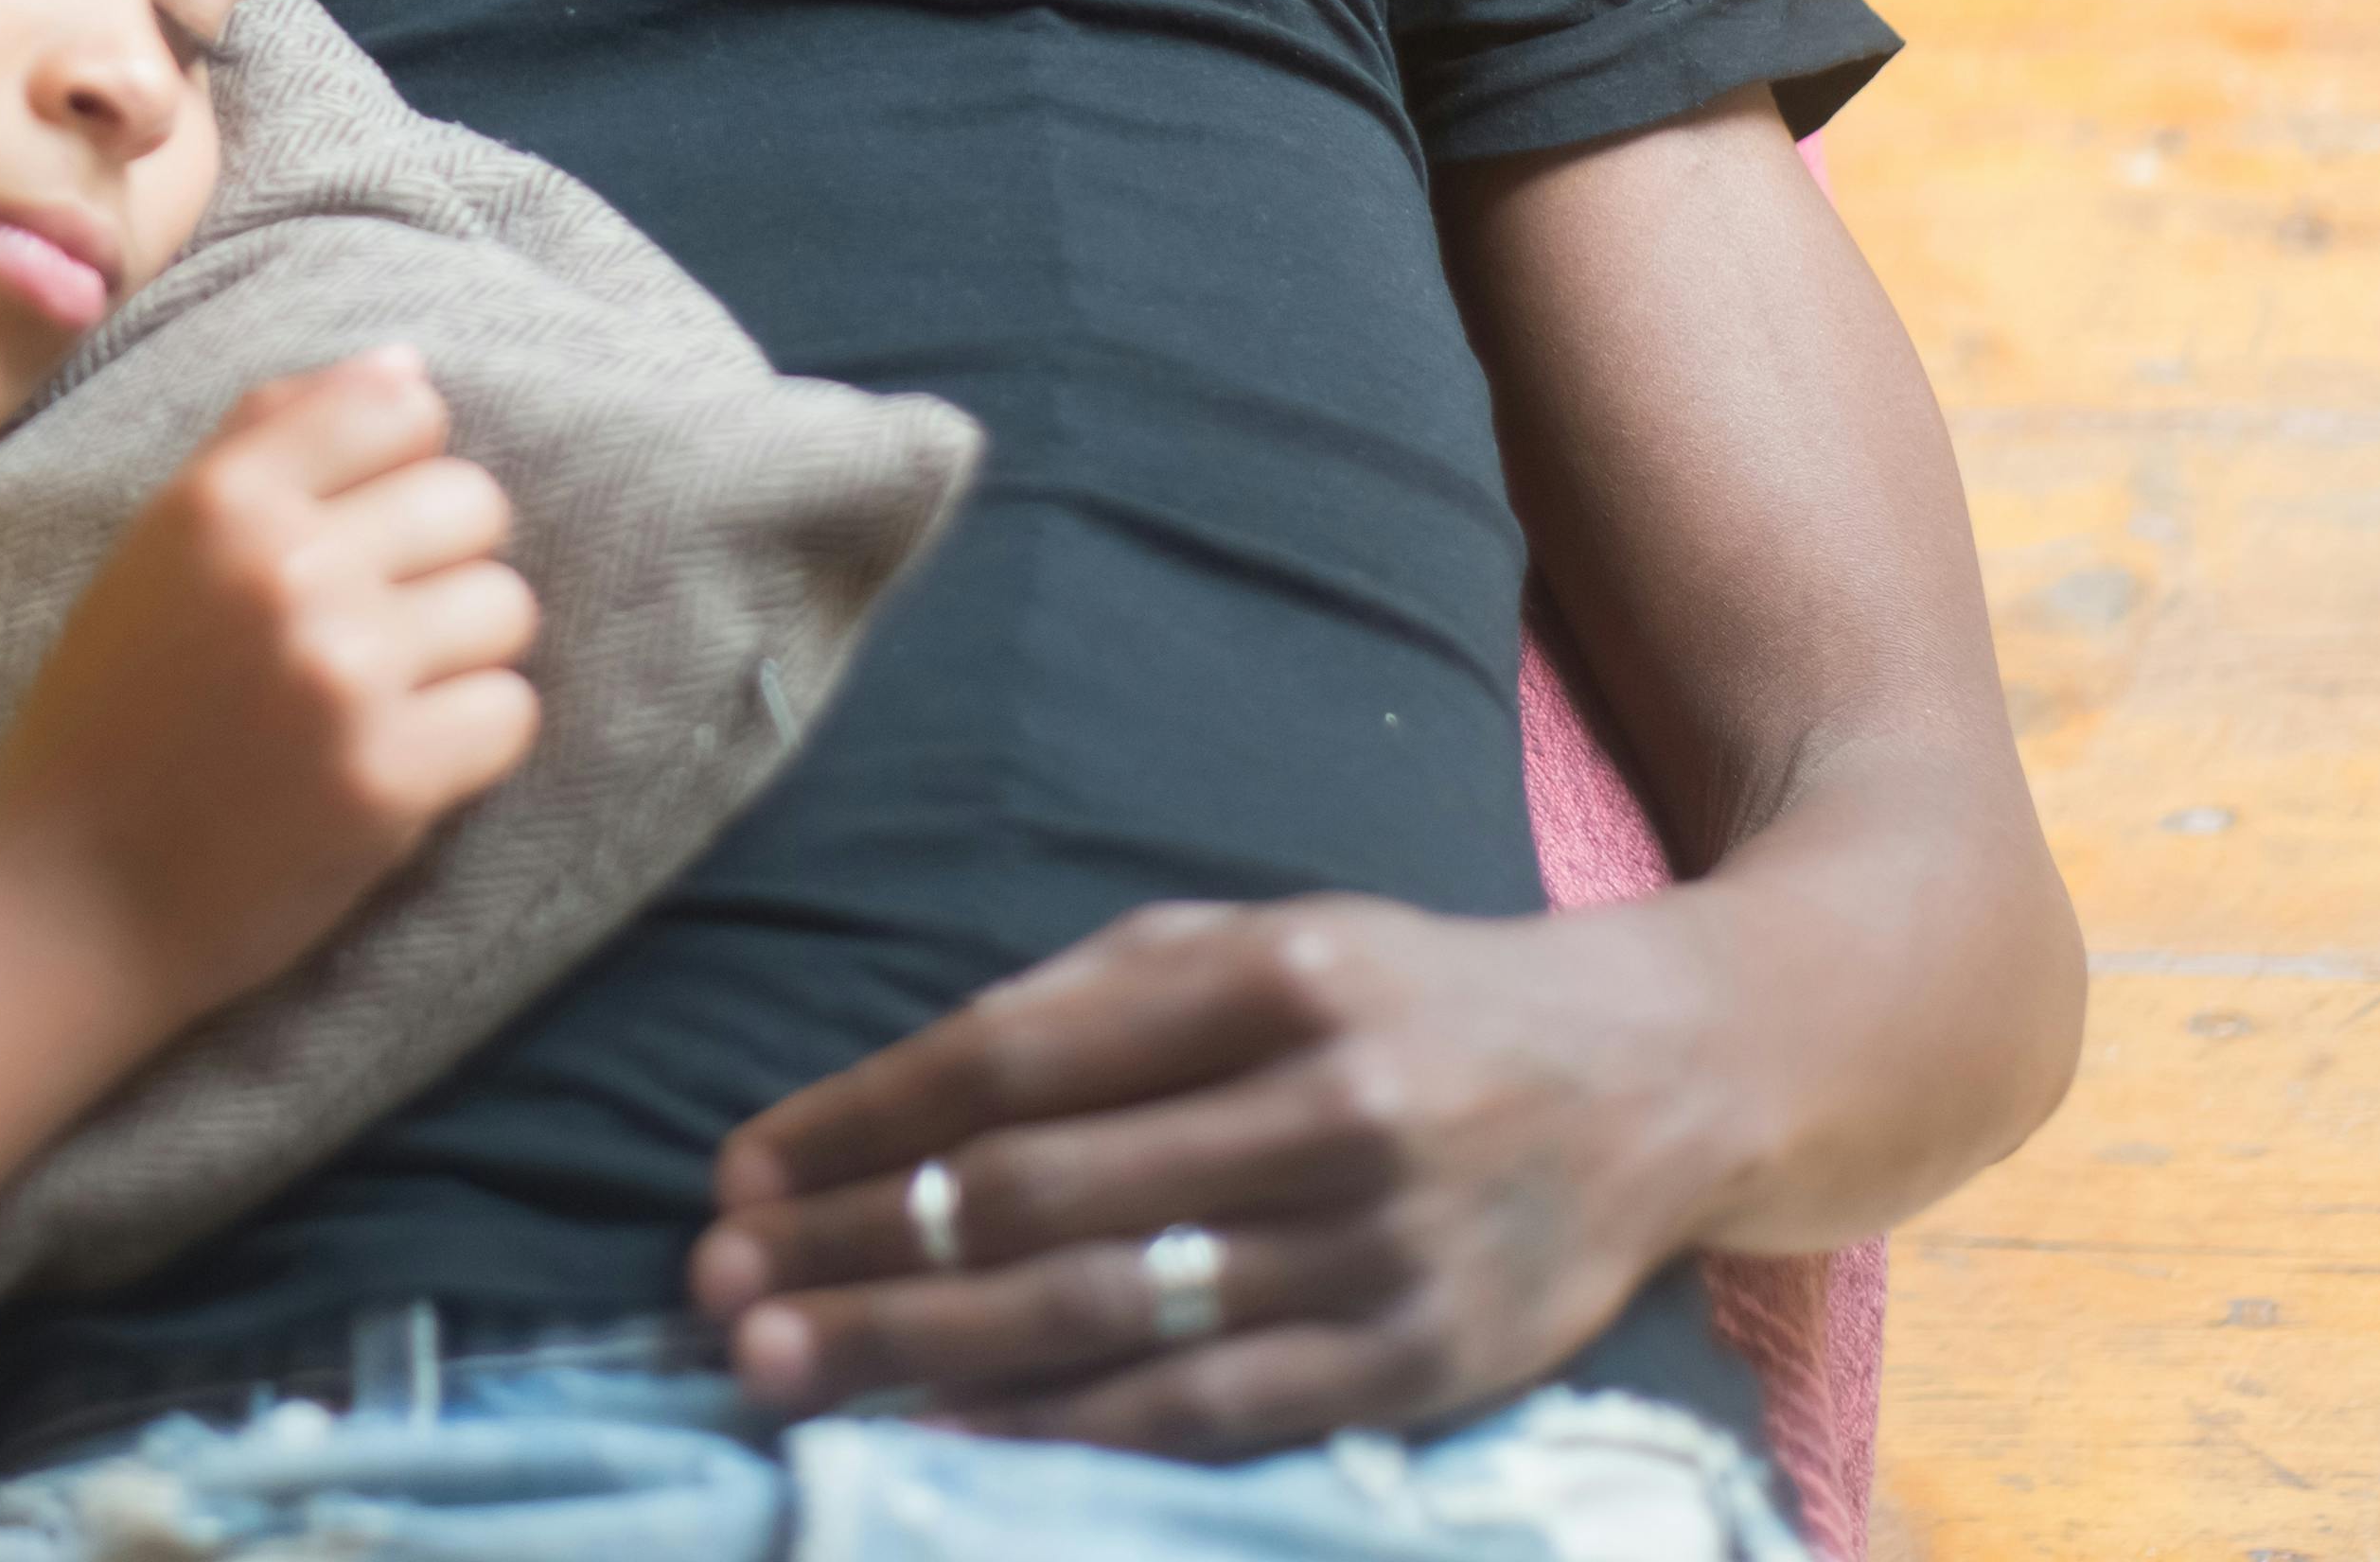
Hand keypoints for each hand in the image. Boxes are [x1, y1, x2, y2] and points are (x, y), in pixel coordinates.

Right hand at [0, 351, 542, 1027]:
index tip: (367, 531)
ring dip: (464, 656)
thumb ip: (273, 438)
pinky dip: (472, 742)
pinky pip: (512, 712)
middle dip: (444, 565)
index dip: (405, 468)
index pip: (404, 408)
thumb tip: (411, 365)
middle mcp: (287, 568)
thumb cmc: (113, 712)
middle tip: (379, 630)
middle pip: (475, 504)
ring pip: (506, 607)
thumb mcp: (158, 547)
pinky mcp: (388, 779)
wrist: (65, 900)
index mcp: (223, 498)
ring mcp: (343, 674)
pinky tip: (400, 762)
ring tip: (387, 698)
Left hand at [686, 893, 1737, 1455]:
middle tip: (715, 1294)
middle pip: (1040, 1194)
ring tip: (783, 1370)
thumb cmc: (1406, 999)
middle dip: (857, 1251)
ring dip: (920, 1352)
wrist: (1664, 1076)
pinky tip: (945, 1438)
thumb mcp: (1263, 940)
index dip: (861, 1121)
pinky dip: (1063, 1431)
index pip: (1017, 1057)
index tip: (737, 1174)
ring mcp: (1381, 1247)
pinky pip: (1208, 1410)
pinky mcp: (1422, 1365)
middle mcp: (1332, 1106)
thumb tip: (896, 1095)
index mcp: (1276, 975)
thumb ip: (1094, 1001)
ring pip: (1107, 1313)